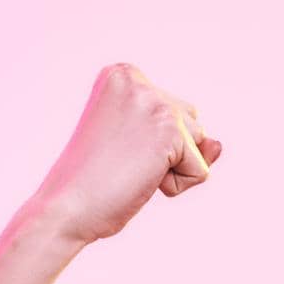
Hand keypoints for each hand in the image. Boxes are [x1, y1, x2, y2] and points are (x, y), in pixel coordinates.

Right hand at [30, 63, 222, 244]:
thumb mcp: (140, 147)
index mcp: (121, 74)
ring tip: (129, 171)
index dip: (152, 142)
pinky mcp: (170, 131)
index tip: (114, 148)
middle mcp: (137, 80)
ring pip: (198, 145)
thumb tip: (219, 144)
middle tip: (121, 163)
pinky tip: (141, 182)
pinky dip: (176, 187)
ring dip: (171, 168)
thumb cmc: (94, 182)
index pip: (173, 109)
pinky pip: (200, 171)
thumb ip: (186, 137)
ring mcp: (154, 102)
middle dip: (167, 152)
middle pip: (190, 122)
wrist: (64, 209)